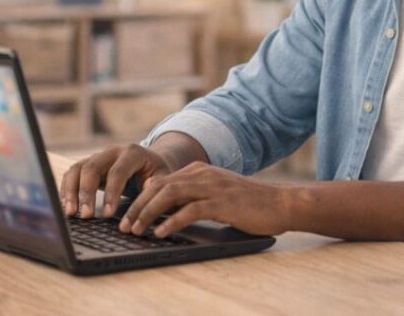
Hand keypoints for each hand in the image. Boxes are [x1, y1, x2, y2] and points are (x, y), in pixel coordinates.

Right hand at [60, 144, 172, 218]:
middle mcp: (112, 151)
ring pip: (78, 169)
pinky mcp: (88, 164)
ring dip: (72, 191)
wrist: (149, 161)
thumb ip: (155, 186)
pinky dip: (67, 189)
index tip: (108, 214)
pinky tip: (67, 206)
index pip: (117, 172)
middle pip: (92, 167)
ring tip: (71, 213)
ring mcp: (98, 156)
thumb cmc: (156, 172)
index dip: (111, 193)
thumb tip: (145, 196)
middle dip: (86, 192)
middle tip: (86, 215)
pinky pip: (72, 174)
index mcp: (132, 152)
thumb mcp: (163, 177)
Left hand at [118, 161, 291, 237]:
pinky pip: (190, 210)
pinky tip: (161, 233)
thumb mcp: (216, 195)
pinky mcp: (222, 202)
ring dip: (149, 213)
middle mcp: (202, 174)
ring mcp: (212, 186)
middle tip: (123, 225)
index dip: (140, 198)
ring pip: (170, 195)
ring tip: (136, 229)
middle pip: (160, 186)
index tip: (126, 215)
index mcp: (199, 171)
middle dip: (138, 206)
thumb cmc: (248, 204)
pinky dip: (172, 221)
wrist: (280, 203)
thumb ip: (193, 198)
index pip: (160, 181)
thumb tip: (165, 212)